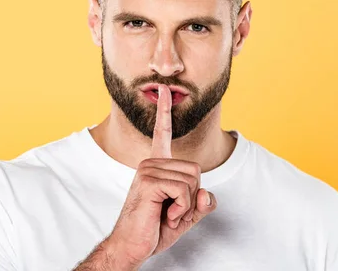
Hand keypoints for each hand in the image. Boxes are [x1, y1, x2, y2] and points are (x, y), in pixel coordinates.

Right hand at [107, 84, 216, 266]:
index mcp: (157, 165)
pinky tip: (164, 216)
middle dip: (192, 197)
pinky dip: (182, 209)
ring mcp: (147, 170)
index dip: (165, 111)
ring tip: (166, 214)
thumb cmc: (154, 229)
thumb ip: (200, 203)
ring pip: (192, 181)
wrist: (131, 247)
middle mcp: (150, 163)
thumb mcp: (185, 216)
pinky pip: (184, 191)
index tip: (164, 90)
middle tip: (172, 211)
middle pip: (196, 169)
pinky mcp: (148, 182)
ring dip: (186, 206)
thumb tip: (207, 194)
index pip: (162, 133)